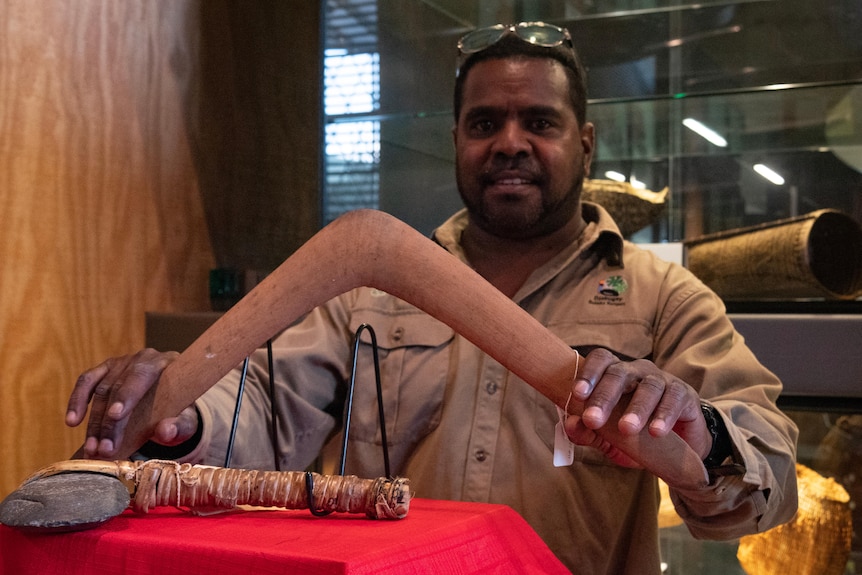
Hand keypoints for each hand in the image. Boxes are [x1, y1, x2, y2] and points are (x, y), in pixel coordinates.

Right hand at [65, 348, 196, 458]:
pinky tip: (72, 421)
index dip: (128, 394)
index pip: (143, 375)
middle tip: (104, 449)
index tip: (116, 415)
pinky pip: (86, 382)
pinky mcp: (105, 369)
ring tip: (91, 448)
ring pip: (101, 390)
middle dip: (109, 422)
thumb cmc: (179, 410)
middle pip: (118, 387)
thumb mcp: (187, 420)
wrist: (171, 402)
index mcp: (167, 364)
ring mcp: (122, 362)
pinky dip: (77, 401)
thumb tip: (166, 431)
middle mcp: (144, 358)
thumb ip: (180, 426)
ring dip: (94, 422)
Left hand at [564, 348, 711, 466]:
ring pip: (648, 386)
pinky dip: (665, 415)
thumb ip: (588, 431)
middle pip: (620, 374)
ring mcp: (662, 380)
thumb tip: (570, 424)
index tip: (576, 394)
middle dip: (604, 396)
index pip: (601, 360)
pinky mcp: (684, 393)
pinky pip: (674, 399)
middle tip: (593, 420)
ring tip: (626, 428)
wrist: (679, 446)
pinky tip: (656, 432)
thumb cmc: (635, 435)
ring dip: (636, 408)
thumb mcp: (609, 438)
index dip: (588, 374)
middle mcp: (637, 371)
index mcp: (615, 373)